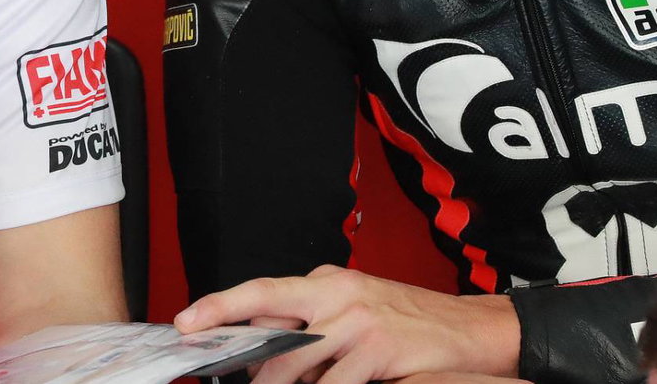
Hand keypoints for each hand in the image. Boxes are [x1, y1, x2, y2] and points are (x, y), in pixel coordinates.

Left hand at [172, 265, 521, 383]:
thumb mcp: (354, 311)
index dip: (218, 306)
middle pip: (271, 333)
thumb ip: (311, 325)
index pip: (260, 292)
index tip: (186, 322)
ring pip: (296, 367)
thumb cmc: (408, 323)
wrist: (471, 330)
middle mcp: (337, 295)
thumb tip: (263, 350)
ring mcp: (359, 322)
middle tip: (241, 381)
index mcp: (325, 283)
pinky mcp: (380, 350)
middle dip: (248, 367)